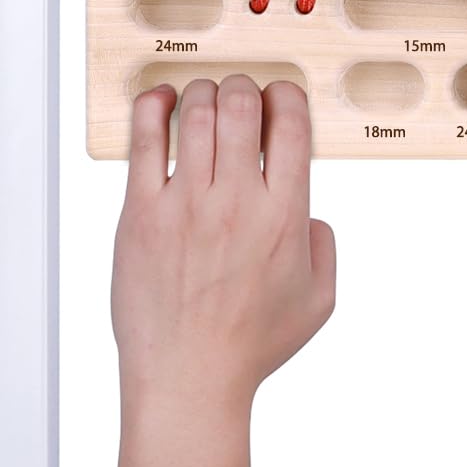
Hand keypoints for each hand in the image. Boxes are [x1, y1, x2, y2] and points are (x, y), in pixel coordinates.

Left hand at [111, 76, 336, 422]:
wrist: (188, 379)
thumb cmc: (251, 346)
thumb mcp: (319, 300)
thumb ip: (325, 247)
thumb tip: (309, 214)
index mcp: (285, 215)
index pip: (291, 123)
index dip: (287, 95)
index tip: (280, 100)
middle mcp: (237, 202)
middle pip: (241, 104)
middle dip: (244, 87)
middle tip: (240, 97)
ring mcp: (185, 205)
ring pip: (194, 113)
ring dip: (202, 92)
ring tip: (203, 100)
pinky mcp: (141, 214)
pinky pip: (143, 141)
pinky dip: (152, 108)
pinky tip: (160, 101)